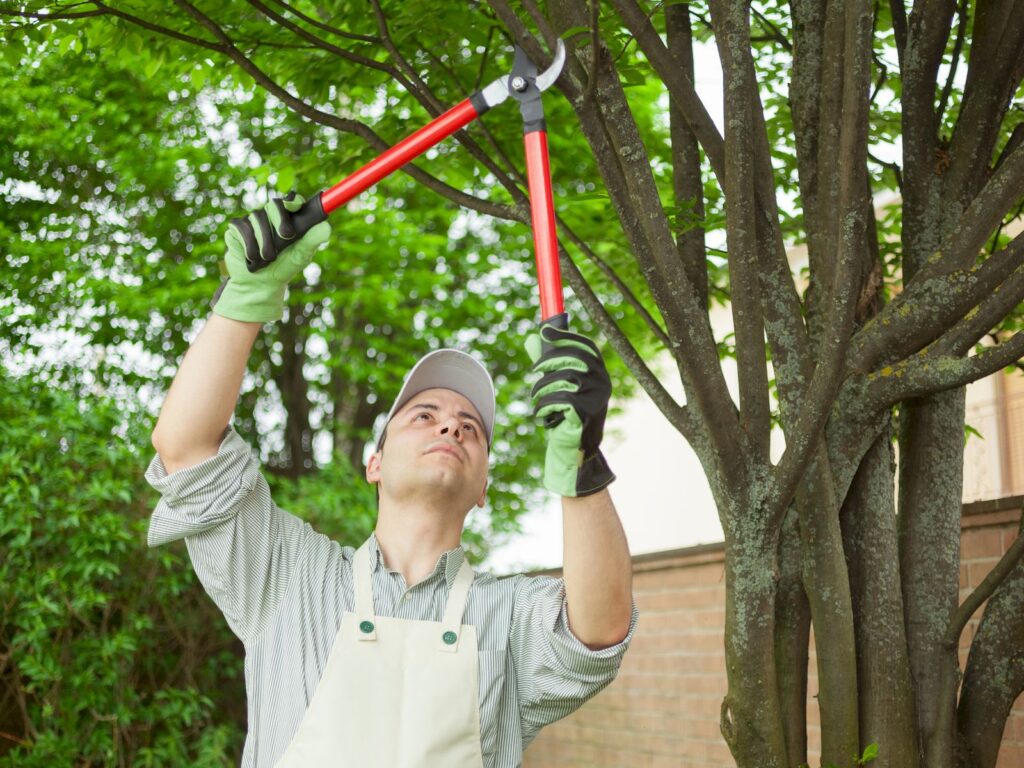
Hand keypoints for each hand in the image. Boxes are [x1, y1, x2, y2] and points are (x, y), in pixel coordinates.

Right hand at [211, 191, 330, 322]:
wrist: (261, 283)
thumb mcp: (302, 256)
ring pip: (258, 217)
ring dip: (265, 241)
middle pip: (274, 204)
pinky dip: (249, 244)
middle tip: (286, 236)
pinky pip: (242, 227)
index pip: (293, 200)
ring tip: (268, 257)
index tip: (295, 207)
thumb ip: (313, 241)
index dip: (293, 201)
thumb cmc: (285, 266)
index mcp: (289, 218)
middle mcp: (271, 214)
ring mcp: (253, 220)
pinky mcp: (237, 228)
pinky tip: (253, 256)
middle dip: (280, 220)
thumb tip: (327, 228)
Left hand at [525, 313, 615, 496]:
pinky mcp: (586, 412)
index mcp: (599, 373)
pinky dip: (545, 406)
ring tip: (538, 400)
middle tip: (534, 371)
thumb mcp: (559, 386)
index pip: (585, 346)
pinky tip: (544, 415)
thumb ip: (548, 362)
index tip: (544, 331)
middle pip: (572, 358)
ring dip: (542, 389)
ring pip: (562, 379)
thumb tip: (532, 338)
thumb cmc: (566, 416)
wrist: (575, 450)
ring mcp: (596, 397)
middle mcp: (602, 382)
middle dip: (547, 362)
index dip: (565, 336)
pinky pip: (559, 399)